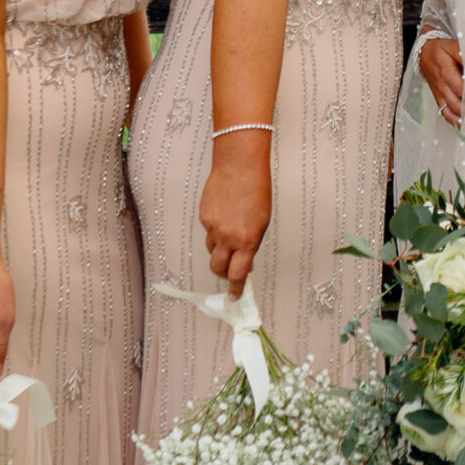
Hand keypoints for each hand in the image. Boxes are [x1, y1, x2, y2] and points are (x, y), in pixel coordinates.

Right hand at [199, 144, 271, 296]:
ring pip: (212, 249)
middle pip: (218, 268)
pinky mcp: (203, 218)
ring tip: (231, 231)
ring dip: (220, 249)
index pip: (237, 275)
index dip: (236, 289)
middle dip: (223, 272)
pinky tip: (225, 214)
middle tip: (229, 269)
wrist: (239, 167)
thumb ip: (252, 246)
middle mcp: (227, 237)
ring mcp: (212, 228)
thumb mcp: (262, 223)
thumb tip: (246, 264)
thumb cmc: (256, 192)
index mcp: (247, 241)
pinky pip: (208, 232)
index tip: (235, 297)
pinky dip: (215, 230)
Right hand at [418, 36, 464, 129]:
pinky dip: (455, 122)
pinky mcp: (438, 99)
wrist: (423, 54)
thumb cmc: (442, 50)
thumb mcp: (453, 47)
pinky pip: (445, 114)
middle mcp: (442, 86)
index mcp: (446, 73)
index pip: (461, 87)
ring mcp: (439, 95)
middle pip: (457, 103)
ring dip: (464, 118)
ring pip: (451, 111)